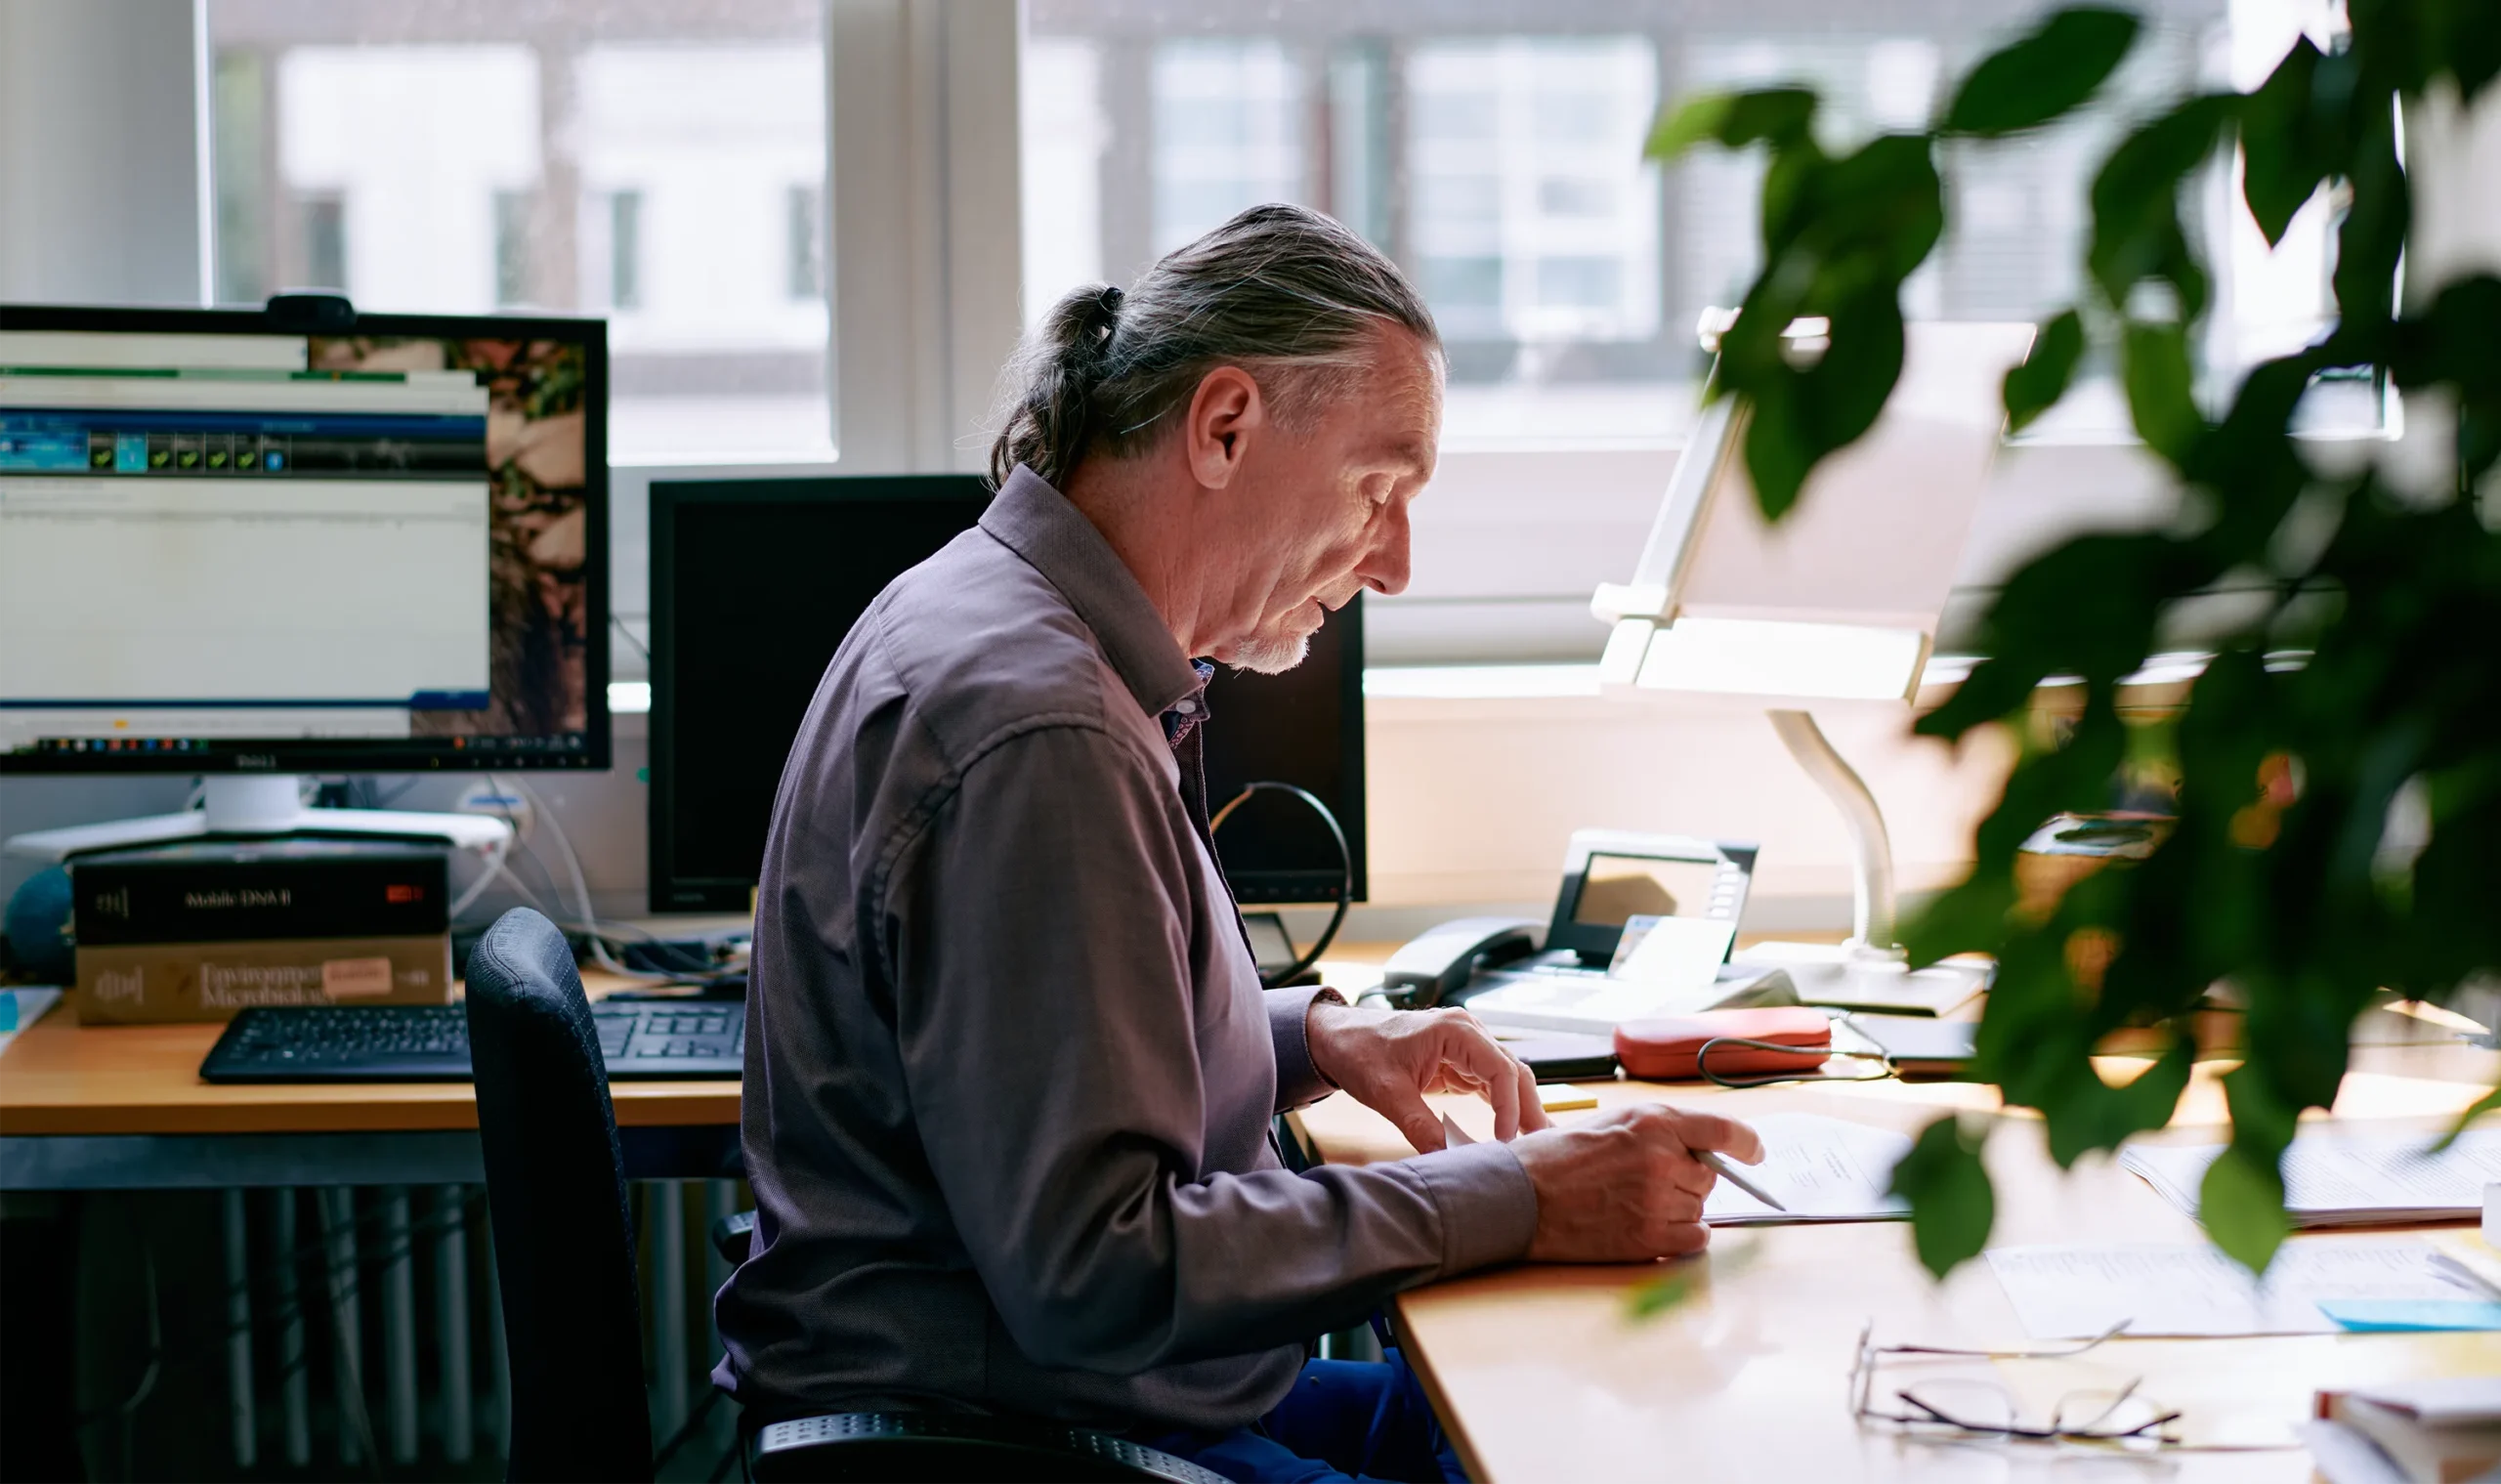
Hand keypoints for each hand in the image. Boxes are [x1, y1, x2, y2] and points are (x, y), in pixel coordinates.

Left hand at [1304, 1002, 1550, 1152]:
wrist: (1338, 1039)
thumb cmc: (1359, 1053)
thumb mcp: (1387, 1093)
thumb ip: (1419, 1126)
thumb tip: (1446, 1159)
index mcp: (1455, 1029)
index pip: (1500, 1068)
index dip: (1509, 1106)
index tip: (1505, 1140)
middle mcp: (1468, 1031)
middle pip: (1513, 1071)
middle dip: (1528, 1109)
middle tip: (1541, 1146)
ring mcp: (1466, 1045)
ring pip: (1507, 1078)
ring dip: (1520, 1109)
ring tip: (1535, 1143)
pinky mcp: (1460, 1061)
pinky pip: (1490, 1083)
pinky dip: (1503, 1106)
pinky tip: (1512, 1131)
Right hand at [1510, 1104, 1764, 1262]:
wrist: (1519, 1197)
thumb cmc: (1555, 1159)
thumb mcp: (1609, 1124)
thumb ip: (1656, 1133)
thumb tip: (1699, 1150)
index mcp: (1653, 1121)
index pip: (1722, 1129)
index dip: (1745, 1142)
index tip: (1754, 1152)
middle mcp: (1663, 1158)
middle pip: (1708, 1175)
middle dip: (1687, 1179)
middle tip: (1643, 1182)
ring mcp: (1659, 1200)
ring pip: (1700, 1208)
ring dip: (1679, 1208)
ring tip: (1633, 1203)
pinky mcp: (1652, 1238)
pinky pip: (1696, 1238)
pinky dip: (1682, 1236)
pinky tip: (1649, 1227)